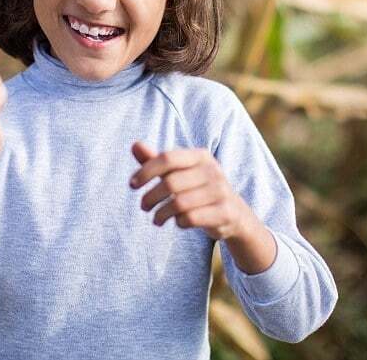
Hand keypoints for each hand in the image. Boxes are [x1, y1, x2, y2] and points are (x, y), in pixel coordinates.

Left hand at [129, 141, 251, 239]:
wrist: (234, 214)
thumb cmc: (198, 189)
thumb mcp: (179, 173)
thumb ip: (157, 161)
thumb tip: (134, 145)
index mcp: (200, 156)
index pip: (167, 158)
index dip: (146, 171)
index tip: (132, 185)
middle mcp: (212, 170)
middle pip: (170, 182)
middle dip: (150, 197)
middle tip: (143, 206)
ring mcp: (220, 191)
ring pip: (179, 203)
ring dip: (161, 213)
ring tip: (156, 219)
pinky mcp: (224, 212)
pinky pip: (191, 218)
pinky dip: (179, 222)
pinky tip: (177, 222)